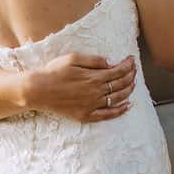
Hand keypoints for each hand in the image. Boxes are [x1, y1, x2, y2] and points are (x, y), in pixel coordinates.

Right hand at [18, 52, 138, 122]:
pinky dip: (119, 111)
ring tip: (134, 83)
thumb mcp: (73, 58)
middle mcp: (96, 92)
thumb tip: (111, 62)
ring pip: (117, 98)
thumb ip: (94, 60)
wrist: (38, 90)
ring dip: (128, 90)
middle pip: (120, 84)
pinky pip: (107, 115)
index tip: (132, 60)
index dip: (128, 65)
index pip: (118, 71)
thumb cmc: (54, 71)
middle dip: (131, 75)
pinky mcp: (86, 115)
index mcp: (94, 77)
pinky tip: (127, 106)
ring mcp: (92, 105)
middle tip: (134, 69)